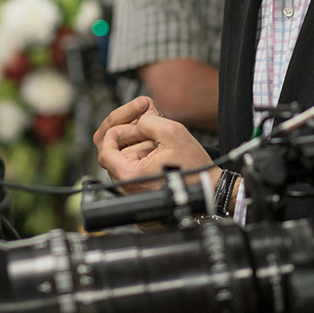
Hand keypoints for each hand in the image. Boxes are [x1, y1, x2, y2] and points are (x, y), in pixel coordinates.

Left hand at [95, 98, 216, 193]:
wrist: (208, 189)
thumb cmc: (193, 168)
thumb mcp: (171, 132)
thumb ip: (145, 121)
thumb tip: (134, 122)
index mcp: (128, 176)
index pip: (105, 149)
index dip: (117, 130)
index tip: (134, 124)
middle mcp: (126, 187)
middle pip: (112, 153)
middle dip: (129, 136)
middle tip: (148, 127)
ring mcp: (132, 191)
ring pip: (122, 159)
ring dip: (137, 145)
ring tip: (158, 141)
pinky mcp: (140, 189)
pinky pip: (132, 168)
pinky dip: (141, 155)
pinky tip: (158, 150)